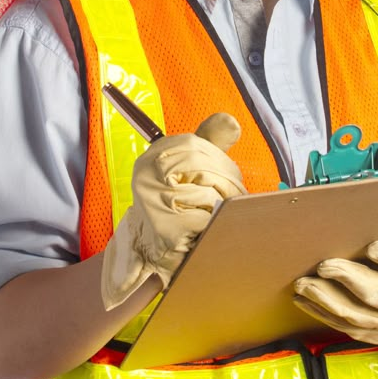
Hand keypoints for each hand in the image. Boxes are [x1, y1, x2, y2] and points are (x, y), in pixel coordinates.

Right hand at [101, 113, 246, 309]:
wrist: (153, 257)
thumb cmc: (178, 210)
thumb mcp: (190, 169)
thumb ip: (209, 143)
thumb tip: (231, 122)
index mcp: (151, 157)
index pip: (195, 143)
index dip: (216, 160)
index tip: (218, 175)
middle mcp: (146, 176)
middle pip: (205, 166)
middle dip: (225, 183)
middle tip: (223, 199)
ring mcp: (154, 203)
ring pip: (211, 194)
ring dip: (221, 208)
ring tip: (208, 218)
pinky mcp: (167, 230)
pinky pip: (209, 221)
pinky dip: (214, 227)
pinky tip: (203, 232)